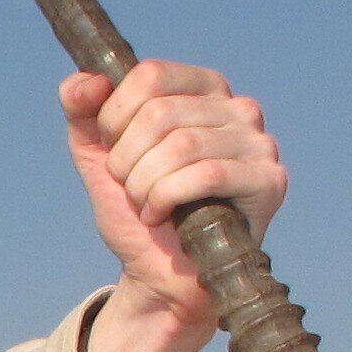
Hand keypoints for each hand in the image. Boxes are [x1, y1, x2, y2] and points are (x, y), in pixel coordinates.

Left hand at [61, 60, 284, 351]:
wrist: (156, 276)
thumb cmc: (136, 211)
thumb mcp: (97, 155)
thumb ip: (82, 109)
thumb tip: (86, 83)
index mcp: (202, 89)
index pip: (149, 76)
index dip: (115, 118)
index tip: (114, 152)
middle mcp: (238, 108)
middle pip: (160, 112)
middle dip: (127, 160)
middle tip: (131, 188)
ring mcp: (259, 144)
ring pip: (181, 144)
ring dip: (144, 185)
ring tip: (146, 205)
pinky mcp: (269, 181)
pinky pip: (207, 173)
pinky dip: (167, 198)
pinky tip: (161, 215)